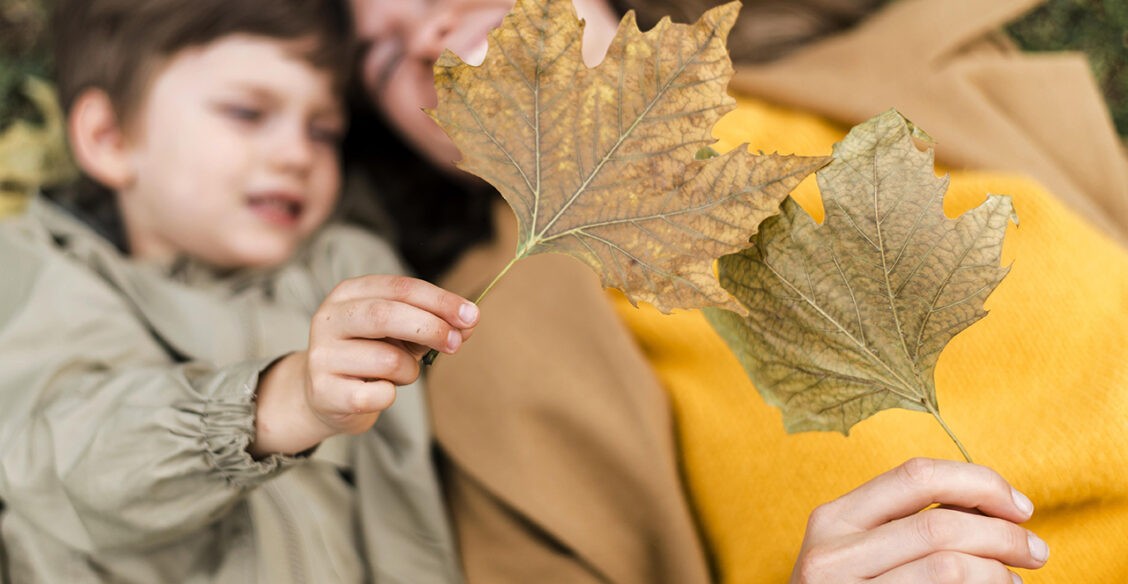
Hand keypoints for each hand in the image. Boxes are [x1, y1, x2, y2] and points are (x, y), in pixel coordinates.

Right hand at [251, 275, 477, 455]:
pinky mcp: (324, 392)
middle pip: (385, 314)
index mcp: (349, 293)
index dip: (439, 300)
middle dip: (429, 327)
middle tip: (455, 343)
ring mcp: (322, 355)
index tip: (472, 315)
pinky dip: (390, 395)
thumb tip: (469, 323)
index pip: (399, 287)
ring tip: (402, 375)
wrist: (325, 396)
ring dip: (409, 371)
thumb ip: (435, 324)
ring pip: (386, 359)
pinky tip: (379, 392)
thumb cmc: (371, 356)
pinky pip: (376, 394)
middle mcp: (329, 318)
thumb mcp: (402, 333)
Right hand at [790, 458, 1047, 582]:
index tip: (1019, 507)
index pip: (916, 476)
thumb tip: (995, 506)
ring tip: (1014, 581)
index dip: (979, 483)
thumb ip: (905, 524)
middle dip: (1005, 535)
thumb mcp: (858, 553)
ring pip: (950, 567)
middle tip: (1036, 552)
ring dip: (999, 573)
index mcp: (832, 518)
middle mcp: (832, 554)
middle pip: (941, 524)